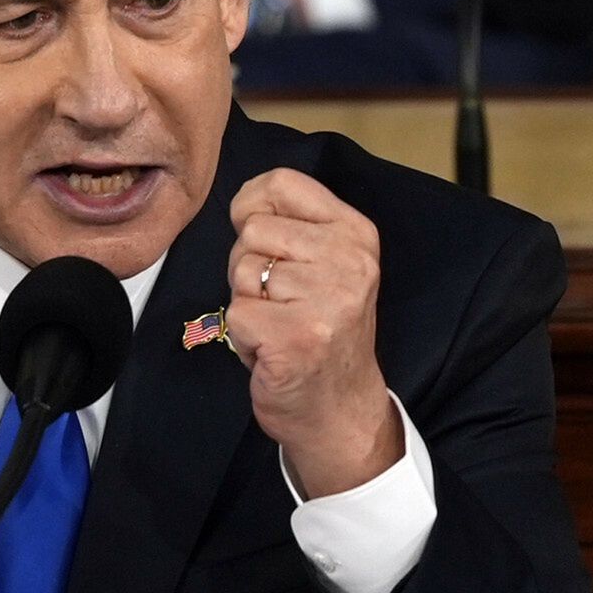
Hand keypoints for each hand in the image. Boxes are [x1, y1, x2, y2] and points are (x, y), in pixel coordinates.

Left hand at [225, 168, 403, 497]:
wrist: (340, 409)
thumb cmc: (323, 334)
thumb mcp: (328, 266)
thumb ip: (295, 226)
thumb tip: (245, 201)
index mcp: (356, 234)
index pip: (281, 183)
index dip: (252, 206)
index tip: (262, 240)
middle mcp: (349, 262)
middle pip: (254, 229)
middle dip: (249, 266)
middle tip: (279, 302)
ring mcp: (326, 300)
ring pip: (242, 270)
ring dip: (248, 303)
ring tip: (278, 326)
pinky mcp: (295, 336)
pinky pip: (236, 311)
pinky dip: (242, 335)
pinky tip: (271, 348)